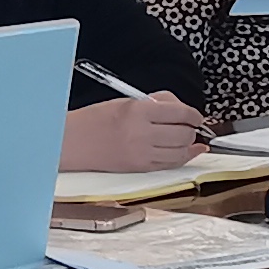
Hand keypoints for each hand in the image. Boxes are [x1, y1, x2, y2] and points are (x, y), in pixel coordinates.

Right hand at [58, 94, 207, 171]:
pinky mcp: (140, 168)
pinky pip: (171, 164)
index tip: (196, 115)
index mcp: (138, 111)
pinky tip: (190, 152)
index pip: (180, 112)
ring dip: (190, 144)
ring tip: (189, 138)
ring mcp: (142, 153)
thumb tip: (179, 108)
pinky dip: (183, 158)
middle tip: (192, 126)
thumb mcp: (125, 101)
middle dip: (192, 129)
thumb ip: (155, 103)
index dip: (194, 114)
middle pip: (184, 133)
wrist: (72, 142)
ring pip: (181, 151)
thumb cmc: (95, 120)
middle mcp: (142, 133)